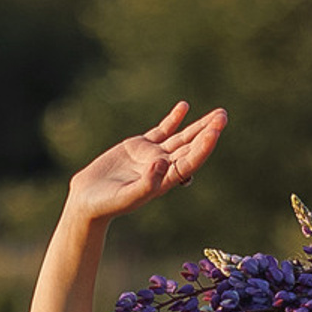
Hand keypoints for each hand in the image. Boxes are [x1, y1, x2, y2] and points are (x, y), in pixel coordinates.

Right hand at [67, 100, 227, 224]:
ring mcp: (152, 156)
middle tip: (223, 116)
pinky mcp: (138, 146)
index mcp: (164, 181)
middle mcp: (163, 167)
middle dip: (208, 132)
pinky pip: (161, 130)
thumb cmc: (107, 204)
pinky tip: (184, 107)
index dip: (203, 147)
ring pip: (181, 138)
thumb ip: (146, 183)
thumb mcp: (126, 197)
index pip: (189, 161)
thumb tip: (162, 162)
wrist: (88, 200)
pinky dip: (173, 119)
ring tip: (218, 113)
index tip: (215, 131)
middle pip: (191, 147)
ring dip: (199, 125)